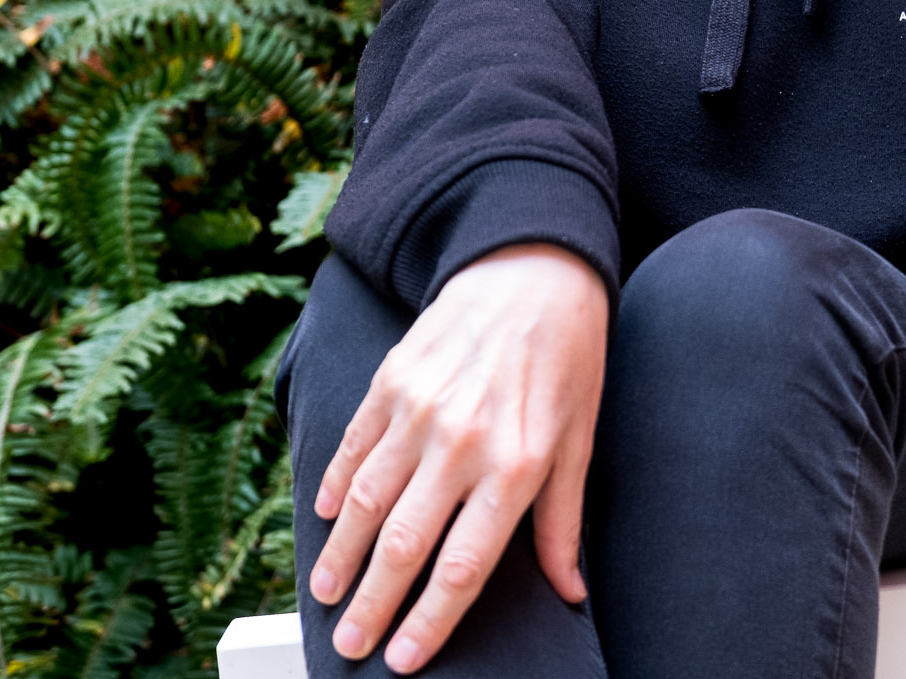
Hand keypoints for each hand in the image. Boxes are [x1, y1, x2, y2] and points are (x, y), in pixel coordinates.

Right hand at [308, 243, 608, 672]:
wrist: (533, 266)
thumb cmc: (567, 356)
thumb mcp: (580, 438)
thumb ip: (564, 520)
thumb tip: (570, 590)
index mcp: (515, 466)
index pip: (463, 567)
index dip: (430, 621)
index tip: (403, 660)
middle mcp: (462, 443)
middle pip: (404, 546)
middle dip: (372, 605)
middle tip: (349, 644)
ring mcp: (419, 408)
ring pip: (365, 501)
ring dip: (341, 556)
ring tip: (326, 595)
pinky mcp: (391, 378)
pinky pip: (354, 445)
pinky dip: (334, 486)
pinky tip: (325, 520)